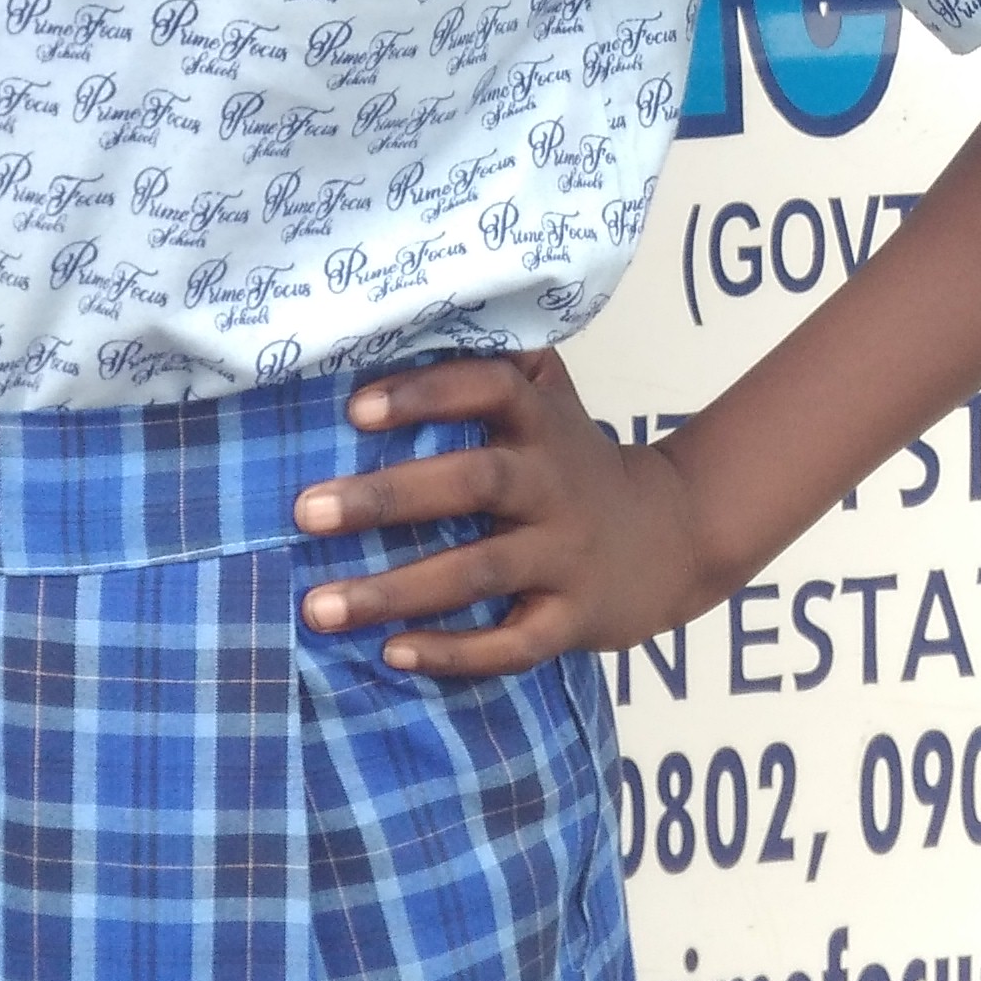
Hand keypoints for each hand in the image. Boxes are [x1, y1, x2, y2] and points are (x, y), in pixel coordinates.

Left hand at [293, 351, 730, 677]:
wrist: (674, 536)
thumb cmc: (575, 461)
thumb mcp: (550, 402)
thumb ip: (493, 366)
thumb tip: (390, 327)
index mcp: (542, 425)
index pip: (489, 389)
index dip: (426, 395)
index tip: (354, 410)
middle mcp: (555, 484)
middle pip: (474, 482)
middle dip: (387, 498)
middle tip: (305, 511)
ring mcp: (566, 555)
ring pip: (481, 570)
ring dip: (397, 590)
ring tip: (318, 607)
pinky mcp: (574, 618)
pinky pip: (514, 642)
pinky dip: (454, 652)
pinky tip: (392, 653)